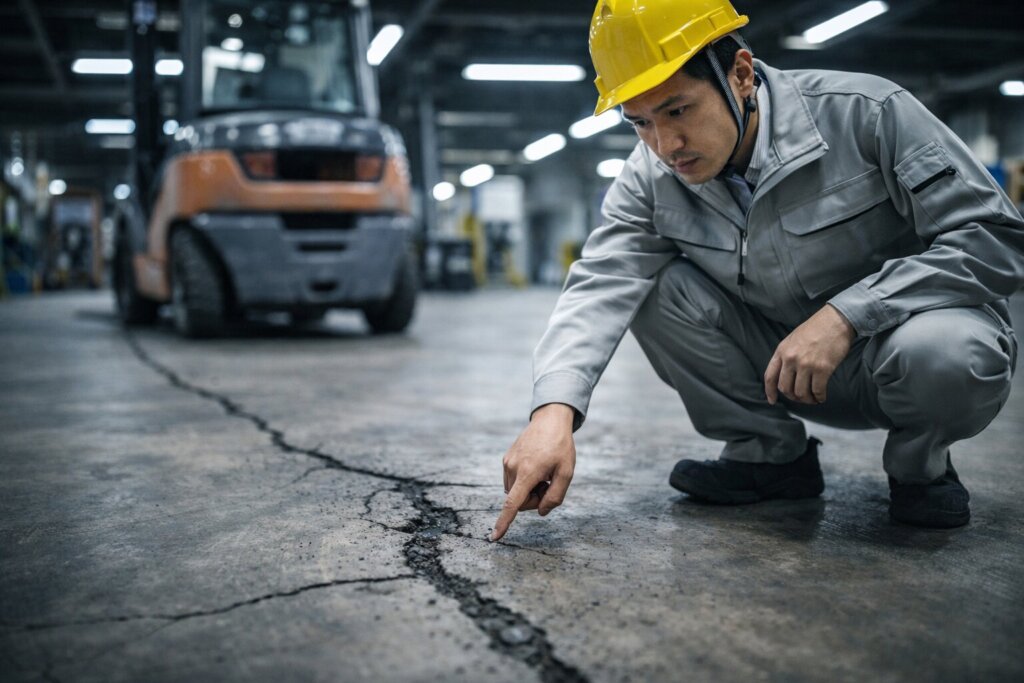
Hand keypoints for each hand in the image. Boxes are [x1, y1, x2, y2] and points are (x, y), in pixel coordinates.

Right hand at [490, 403, 575, 541]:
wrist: (550, 420)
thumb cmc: (561, 446)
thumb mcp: (567, 472)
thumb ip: (555, 496)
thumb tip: (541, 512)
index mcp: (528, 472)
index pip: (513, 503)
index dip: (504, 522)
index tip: (494, 537)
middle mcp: (513, 468)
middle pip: (519, 501)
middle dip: (534, 499)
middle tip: (549, 484)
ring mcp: (507, 462)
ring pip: (515, 492)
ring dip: (529, 489)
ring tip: (543, 473)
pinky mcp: (506, 458)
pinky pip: (513, 481)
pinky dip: (524, 481)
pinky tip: (536, 467)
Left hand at [764, 304, 855, 404]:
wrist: (836, 320)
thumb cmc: (816, 329)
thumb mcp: (792, 339)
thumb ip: (786, 356)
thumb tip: (785, 376)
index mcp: (782, 351)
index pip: (770, 376)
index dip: (770, 391)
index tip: (772, 400)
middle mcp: (791, 359)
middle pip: (785, 388)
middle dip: (792, 397)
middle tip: (801, 397)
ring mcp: (806, 364)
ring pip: (800, 393)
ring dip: (807, 399)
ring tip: (813, 398)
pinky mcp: (822, 369)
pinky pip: (817, 391)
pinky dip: (819, 397)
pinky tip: (822, 396)